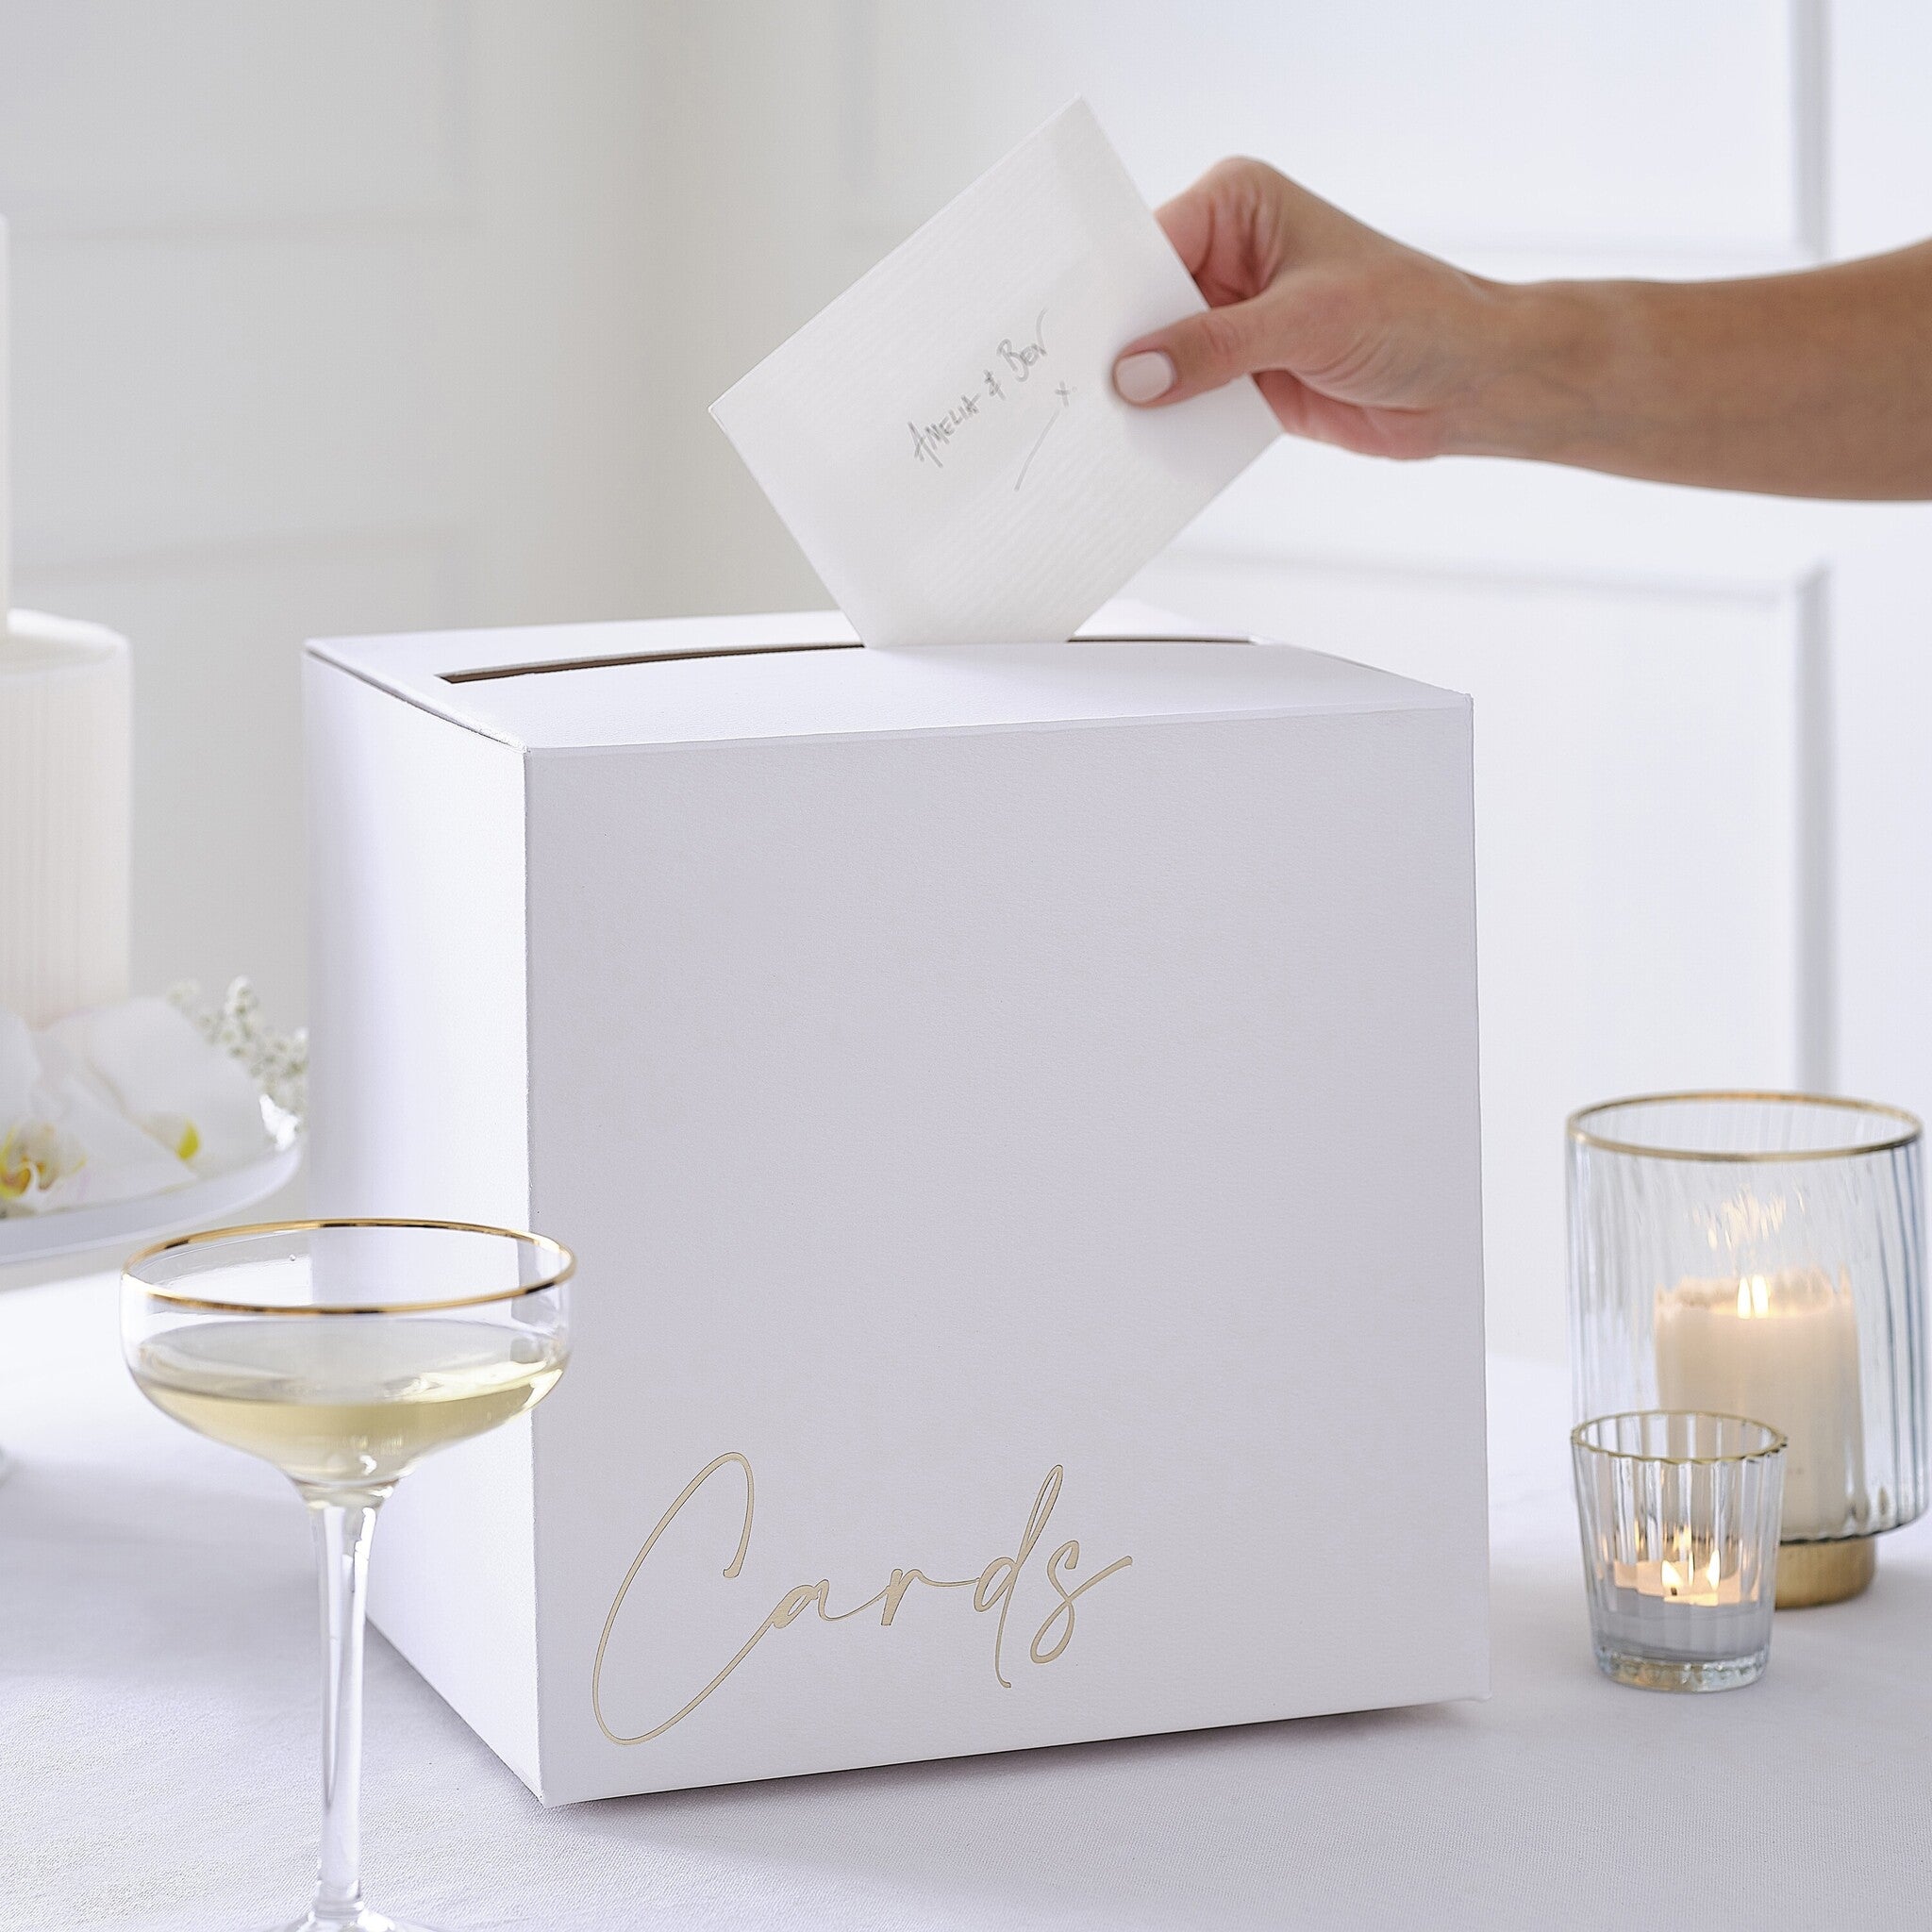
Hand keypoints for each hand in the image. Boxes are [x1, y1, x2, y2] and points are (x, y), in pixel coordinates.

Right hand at [1113, 158, 1515, 460]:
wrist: (1468, 382)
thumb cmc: (1412, 318)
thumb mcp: (1306, 322)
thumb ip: (1214, 348)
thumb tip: (1133, 374)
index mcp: (1236, 206)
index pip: (1149, 243)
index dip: (1109, 293)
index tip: (1073, 340)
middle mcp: (1225, 255)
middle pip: (1142, 304)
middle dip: (1118, 348)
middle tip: (1072, 392)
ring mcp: (1229, 319)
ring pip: (1158, 358)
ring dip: (1139, 395)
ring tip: (1095, 430)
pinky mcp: (1239, 374)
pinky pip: (1184, 401)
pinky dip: (1167, 425)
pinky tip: (1140, 449)